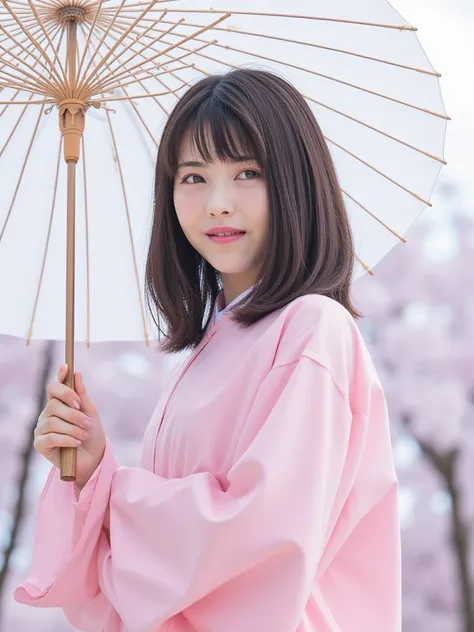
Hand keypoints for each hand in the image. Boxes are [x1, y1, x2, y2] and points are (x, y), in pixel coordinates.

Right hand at [34, 364, 105, 488]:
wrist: (92, 459)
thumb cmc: (92, 435)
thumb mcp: (91, 414)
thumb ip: (82, 396)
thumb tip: (77, 374)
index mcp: (59, 404)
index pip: (55, 387)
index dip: (59, 377)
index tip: (66, 367)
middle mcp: (48, 413)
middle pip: (54, 403)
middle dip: (73, 412)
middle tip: (88, 421)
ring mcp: (42, 428)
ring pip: (53, 421)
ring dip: (73, 427)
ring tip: (84, 434)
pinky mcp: (40, 443)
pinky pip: (51, 436)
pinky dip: (66, 438)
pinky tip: (76, 442)